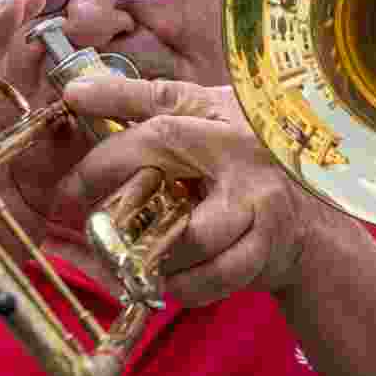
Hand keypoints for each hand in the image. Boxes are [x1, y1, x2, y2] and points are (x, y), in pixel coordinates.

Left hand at [63, 76, 325, 306]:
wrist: (309, 205)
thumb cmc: (241, 151)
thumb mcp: (197, 112)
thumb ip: (136, 99)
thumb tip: (74, 90)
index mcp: (218, 119)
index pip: (157, 132)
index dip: (105, 160)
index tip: (66, 188)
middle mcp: (242, 158)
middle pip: (166, 177)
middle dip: (117, 211)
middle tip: (86, 228)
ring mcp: (258, 206)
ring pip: (190, 240)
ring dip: (151, 256)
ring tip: (130, 257)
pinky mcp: (266, 248)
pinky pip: (210, 278)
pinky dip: (180, 285)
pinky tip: (167, 278)